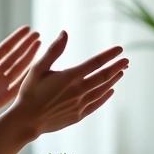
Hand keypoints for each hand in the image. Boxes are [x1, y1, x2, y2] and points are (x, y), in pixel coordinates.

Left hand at [0, 26, 40, 125]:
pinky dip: (29, 75)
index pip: (6, 48)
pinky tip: (38, 66)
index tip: (27, 28)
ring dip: (30, 56)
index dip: (16, 38)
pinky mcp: (6, 96)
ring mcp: (3, 84)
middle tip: (38, 34)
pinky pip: (20, 84)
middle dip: (27, 45)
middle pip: (16, 55)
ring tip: (40, 44)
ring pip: (20, 67)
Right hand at [4, 31, 127, 136]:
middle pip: (104, 76)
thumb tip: (65, 32)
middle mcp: (78, 91)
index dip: (109, 55)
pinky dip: (105, 96)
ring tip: (121, 72)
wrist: (26, 121)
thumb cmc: (29, 92)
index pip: (96, 63)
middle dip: (117, 67)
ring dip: (113, 80)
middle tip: (126, 61)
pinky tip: (111, 91)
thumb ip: (54, 50)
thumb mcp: (37, 68)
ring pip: (102, 90)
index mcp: (70, 77)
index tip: (120, 49)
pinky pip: (96, 104)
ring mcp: (80, 104)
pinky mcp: (78, 115)